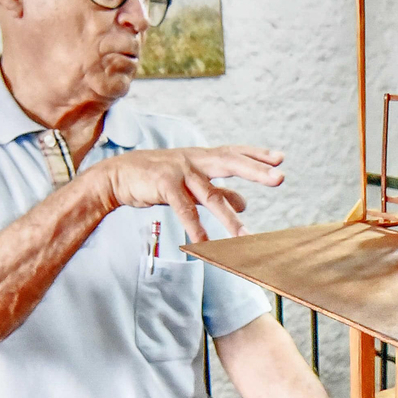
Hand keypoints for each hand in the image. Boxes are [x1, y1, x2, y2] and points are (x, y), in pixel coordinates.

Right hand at [86, 146, 284, 241]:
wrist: (118, 176)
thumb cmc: (157, 178)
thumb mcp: (190, 182)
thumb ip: (219, 191)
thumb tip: (246, 202)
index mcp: (202, 157)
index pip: (234, 153)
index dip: (257, 155)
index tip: (279, 159)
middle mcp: (194, 160)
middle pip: (230, 163)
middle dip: (256, 171)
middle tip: (280, 178)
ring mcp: (179, 171)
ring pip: (210, 196)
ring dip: (229, 219)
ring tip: (246, 237)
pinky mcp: (164, 185)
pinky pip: (184, 210)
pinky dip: (196, 228)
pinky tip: (206, 243)